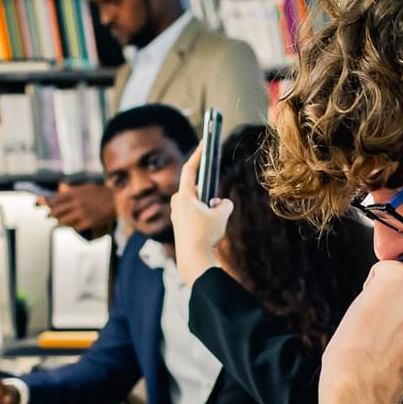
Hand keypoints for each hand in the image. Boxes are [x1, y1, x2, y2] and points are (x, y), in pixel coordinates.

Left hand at [44, 182, 116, 235]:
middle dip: (51, 215)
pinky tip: (73, 226)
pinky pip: (75, 227)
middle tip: (49, 216)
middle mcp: (76, 203)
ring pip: (63, 221)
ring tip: (58, 223)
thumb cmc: (102, 192)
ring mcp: (82, 213)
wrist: (117, 200)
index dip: (47, 203)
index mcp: (75, 193)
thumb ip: (73, 190)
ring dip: (60, 222)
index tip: (42, 205)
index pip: (55, 199)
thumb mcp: (86, 187)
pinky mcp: (88, 222)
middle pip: (56, 211)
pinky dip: (73, 227)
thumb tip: (60, 188)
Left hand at [170, 145, 232, 286]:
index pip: (190, 169)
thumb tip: (221, 204)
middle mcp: (177, 203)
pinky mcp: (180, 225)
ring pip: (198, 203)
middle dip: (210, 194)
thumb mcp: (222, 216)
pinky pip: (196, 214)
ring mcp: (177, 215)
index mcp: (184, 196)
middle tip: (218, 204)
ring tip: (216, 223)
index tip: (204, 142)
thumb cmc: (205, 236)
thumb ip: (225, 204)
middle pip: (197, 188)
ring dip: (209, 208)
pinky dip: (206, 218)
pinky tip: (211, 231)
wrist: (193, 261)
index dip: (198, 154)